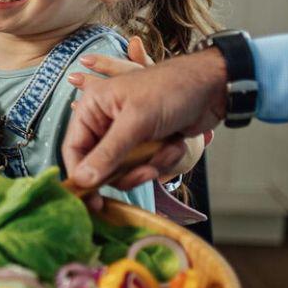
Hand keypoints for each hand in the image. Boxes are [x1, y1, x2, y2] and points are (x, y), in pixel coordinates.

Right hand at [62, 49, 227, 193]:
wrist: (213, 86)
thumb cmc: (169, 91)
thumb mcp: (136, 122)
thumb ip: (107, 153)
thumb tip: (82, 181)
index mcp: (92, 108)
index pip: (74, 149)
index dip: (82, 175)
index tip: (93, 201)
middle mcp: (105, 121)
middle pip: (100, 164)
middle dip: (126, 170)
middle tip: (146, 172)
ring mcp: (127, 133)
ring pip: (125, 169)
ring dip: (148, 164)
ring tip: (165, 150)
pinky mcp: (147, 142)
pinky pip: (145, 165)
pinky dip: (162, 158)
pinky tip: (175, 143)